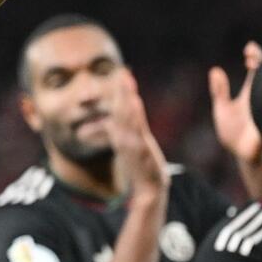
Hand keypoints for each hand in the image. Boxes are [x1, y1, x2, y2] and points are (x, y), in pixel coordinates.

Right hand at [108, 69, 169, 197]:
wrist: (148, 190)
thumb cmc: (140, 170)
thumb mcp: (129, 149)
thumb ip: (121, 135)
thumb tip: (113, 125)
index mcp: (123, 134)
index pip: (121, 108)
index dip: (121, 91)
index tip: (123, 73)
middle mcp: (125, 136)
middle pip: (122, 108)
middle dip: (122, 90)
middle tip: (122, 71)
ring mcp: (131, 142)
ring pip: (127, 115)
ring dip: (126, 97)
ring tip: (126, 80)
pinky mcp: (139, 149)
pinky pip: (135, 128)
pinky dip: (134, 114)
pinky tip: (135, 101)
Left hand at [209, 41, 261, 162]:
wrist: (241, 155)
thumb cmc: (233, 130)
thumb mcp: (223, 108)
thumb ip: (219, 91)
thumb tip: (215, 70)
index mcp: (252, 92)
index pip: (258, 69)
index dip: (255, 57)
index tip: (248, 49)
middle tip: (252, 58)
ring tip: (256, 67)